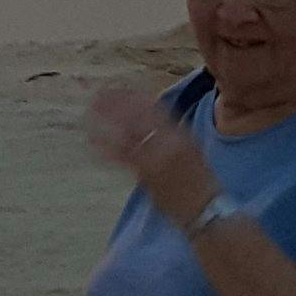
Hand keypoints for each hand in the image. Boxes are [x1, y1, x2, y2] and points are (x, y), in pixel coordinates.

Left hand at [79, 79, 213, 215]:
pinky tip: (91, 140)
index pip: (152, 107)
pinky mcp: (144, 175)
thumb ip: (171, 130)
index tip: (116, 87)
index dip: (131, 96)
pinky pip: (120, 158)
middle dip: (114, 103)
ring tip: (88, 112)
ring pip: (124, 134)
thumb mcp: (192, 147)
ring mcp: (154, 158)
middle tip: (96, 95)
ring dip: (105, 122)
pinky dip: (104, 147)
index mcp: (180, 133)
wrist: (206, 208)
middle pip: (135, 116)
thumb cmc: (200, 179)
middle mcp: (167, 142)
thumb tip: (150, 116)